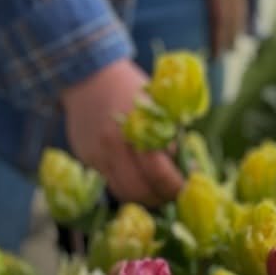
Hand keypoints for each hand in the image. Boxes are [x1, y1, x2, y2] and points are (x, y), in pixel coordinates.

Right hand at [61, 60, 181, 206]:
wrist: (88, 77)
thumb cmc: (129, 88)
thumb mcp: (157, 105)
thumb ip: (171, 135)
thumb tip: (189, 167)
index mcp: (137, 129)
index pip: (159, 173)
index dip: (175, 187)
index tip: (186, 188)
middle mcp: (113, 146)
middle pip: (139, 190)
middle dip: (160, 197)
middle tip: (172, 193)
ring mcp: (97, 155)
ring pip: (122, 192)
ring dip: (142, 196)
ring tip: (156, 190)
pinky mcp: (86, 159)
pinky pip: (109, 181)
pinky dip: (125, 184)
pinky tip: (135, 176)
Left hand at [161, 0, 258, 55]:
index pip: (217, 18)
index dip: (216, 38)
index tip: (216, 56)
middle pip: (230, 21)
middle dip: (227, 39)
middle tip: (225, 57)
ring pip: (240, 14)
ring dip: (237, 30)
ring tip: (237, 45)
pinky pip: (246, 5)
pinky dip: (246, 17)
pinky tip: (249, 20)